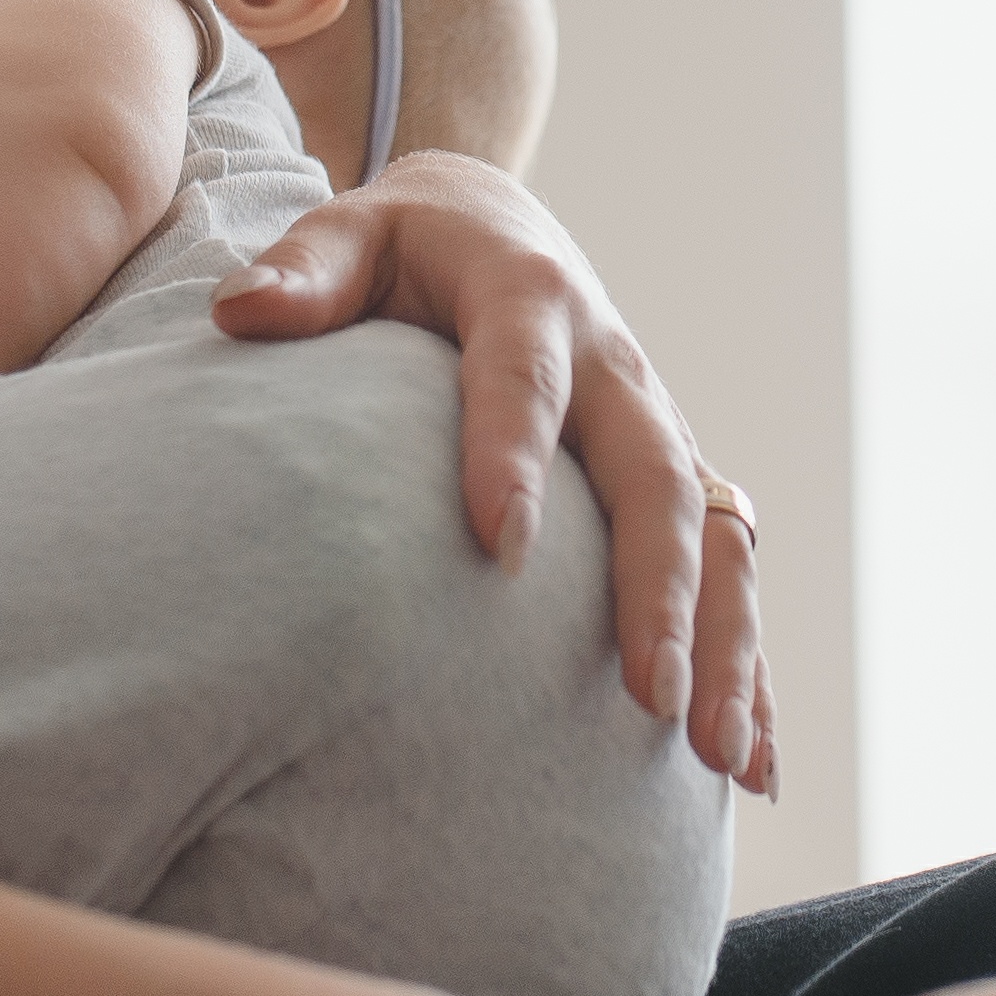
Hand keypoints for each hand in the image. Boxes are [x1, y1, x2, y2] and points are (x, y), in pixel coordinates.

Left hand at [217, 154, 772, 793]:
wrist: (500, 227)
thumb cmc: (407, 247)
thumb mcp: (353, 234)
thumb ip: (304, 271)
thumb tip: (244, 313)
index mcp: (531, 301)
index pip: (523, 378)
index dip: (512, 452)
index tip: (499, 544)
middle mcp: (616, 368)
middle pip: (655, 478)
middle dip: (660, 590)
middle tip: (649, 694)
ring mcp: (657, 431)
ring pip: (717, 537)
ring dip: (727, 645)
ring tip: (721, 760)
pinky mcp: (675, 482)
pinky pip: (729, 573)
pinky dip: (747, 666)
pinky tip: (752, 768)